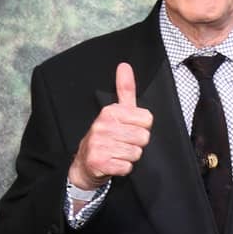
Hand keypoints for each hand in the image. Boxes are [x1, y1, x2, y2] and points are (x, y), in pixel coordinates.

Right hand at [68, 62, 151, 188]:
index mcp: (110, 111)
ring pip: (136, 153)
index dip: (142, 127)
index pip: (147, 119)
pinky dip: (123, 168)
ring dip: (129, 157)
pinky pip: (127, 167)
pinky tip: (113, 163)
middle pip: (143, 137)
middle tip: (122, 143)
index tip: (128, 129)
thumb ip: (125, 90)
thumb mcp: (115, 112)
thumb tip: (125, 65)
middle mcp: (103, 126)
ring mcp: (100, 144)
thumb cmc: (105, 136)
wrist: (85, 163)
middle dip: (136, 144)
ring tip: (117, 153)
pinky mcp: (100, 162)